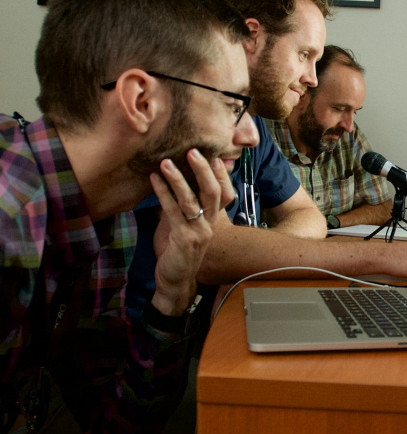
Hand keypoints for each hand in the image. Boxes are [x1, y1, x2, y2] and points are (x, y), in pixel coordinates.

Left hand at [149, 149, 234, 314]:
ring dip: (179, 179)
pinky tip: (154, 181)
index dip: (222, 175)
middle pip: (213, 192)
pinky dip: (163, 194)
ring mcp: (199, 232)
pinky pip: (174, 212)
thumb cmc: (178, 252)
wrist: (176, 281)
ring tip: (166, 163)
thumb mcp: (183, 225)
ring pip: (193, 200)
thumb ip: (183, 206)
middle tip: (192, 152)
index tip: (214, 157)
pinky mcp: (184, 239)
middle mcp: (210, 224)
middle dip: (203, 170)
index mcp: (213, 220)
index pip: (225, 193)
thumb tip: (174, 183)